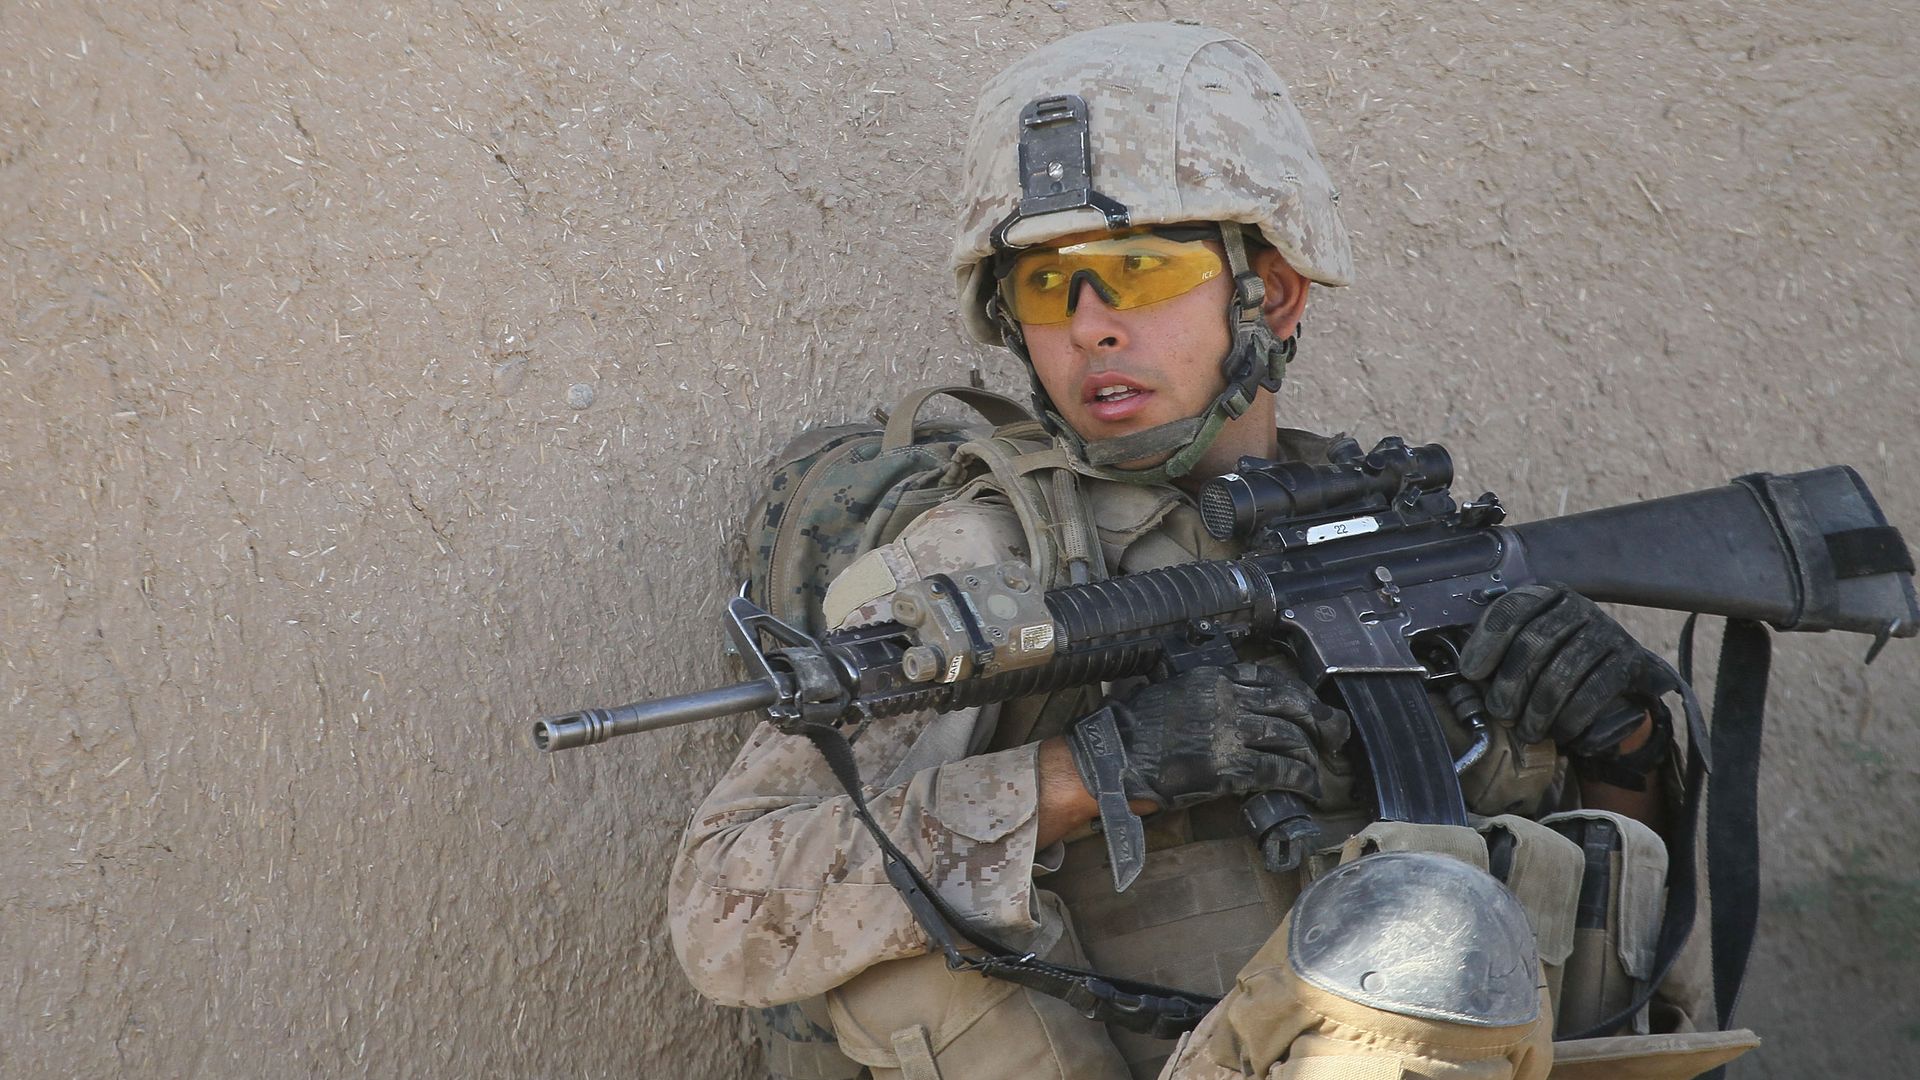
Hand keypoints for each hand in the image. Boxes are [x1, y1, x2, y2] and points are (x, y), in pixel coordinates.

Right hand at [1069, 662, 1349, 811]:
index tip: (1310, 708)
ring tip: (1318, 769)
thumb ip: (1203, 694)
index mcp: (1213, 679)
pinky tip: (1308, 788)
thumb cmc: (1133, 728)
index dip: (1298, 695)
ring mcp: (1230, 733)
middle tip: (1332, 737)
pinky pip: (1278, 770)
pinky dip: (1300, 779)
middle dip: (1318, 722)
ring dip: (1309, 755)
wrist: (1114, 757)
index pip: (1270, 679)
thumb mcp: (1170, 692)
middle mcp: (1228, 700)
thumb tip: (1228, 705)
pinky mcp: (1230, 767)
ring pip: (1288, 737)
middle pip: (1290, 706)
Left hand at [1459, 584, 1677, 755]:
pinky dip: (1572, 716)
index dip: (1487, 642)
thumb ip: (1499, 653)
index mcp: (1546, 597)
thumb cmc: (1556, 666)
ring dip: (1539, 707)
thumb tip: (1467, 673)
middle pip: (1534, 642)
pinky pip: (1594, 690)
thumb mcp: (1527, 651)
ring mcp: (1606, 631)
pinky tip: (1560, 733)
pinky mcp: (1630, 660)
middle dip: (1511, 683)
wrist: (1617, 687)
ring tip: (1526, 730)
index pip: (1511, 610)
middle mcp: (1578, 607)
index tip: (1471, 673)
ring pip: (1563, 671)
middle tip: (1500, 712)